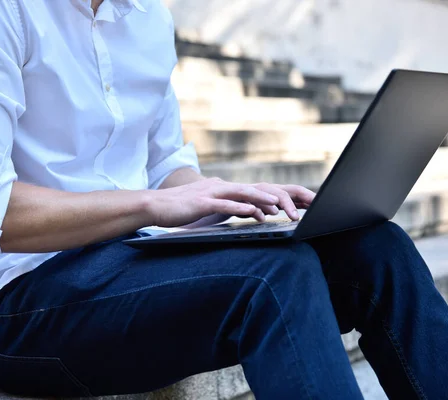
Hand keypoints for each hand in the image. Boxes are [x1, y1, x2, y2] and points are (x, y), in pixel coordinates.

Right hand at [146, 178, 314, 227]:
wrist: (154, 206)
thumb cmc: (180, 209)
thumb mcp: (208, 207)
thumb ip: (228, 206)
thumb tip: (249, 210)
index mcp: (222, 188)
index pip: (252, 191)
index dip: (273, 197)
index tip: (292, 205)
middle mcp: (220, 187)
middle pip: (253, 189)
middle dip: (275, 197)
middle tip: (293, 206)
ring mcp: (211, 194)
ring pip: (242, 193)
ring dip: (262, 200)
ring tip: (279, 207)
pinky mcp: (201, 203)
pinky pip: (224, 204)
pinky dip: (240, 207)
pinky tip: (253, 212)